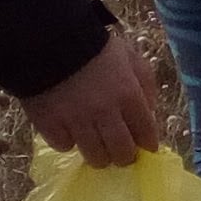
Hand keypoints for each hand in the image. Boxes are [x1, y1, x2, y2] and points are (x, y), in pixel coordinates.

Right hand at [27, 29, 166, 165]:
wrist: (49, 42)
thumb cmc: (95, 49)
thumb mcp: (131, 58)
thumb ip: (145, 84)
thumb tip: (150, 111)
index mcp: (129, 96)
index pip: (146, 133)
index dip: (147, 144)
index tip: (145, 148)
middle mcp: (106, 113)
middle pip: (121, 152)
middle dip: (124, 157)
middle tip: (121, 155)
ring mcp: (77, 121)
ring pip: (95, 156)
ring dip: (99, 156)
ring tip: (98, 151)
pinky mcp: (50, 125)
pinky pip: (64, 146)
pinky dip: (69, 143)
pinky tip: (70, 134)